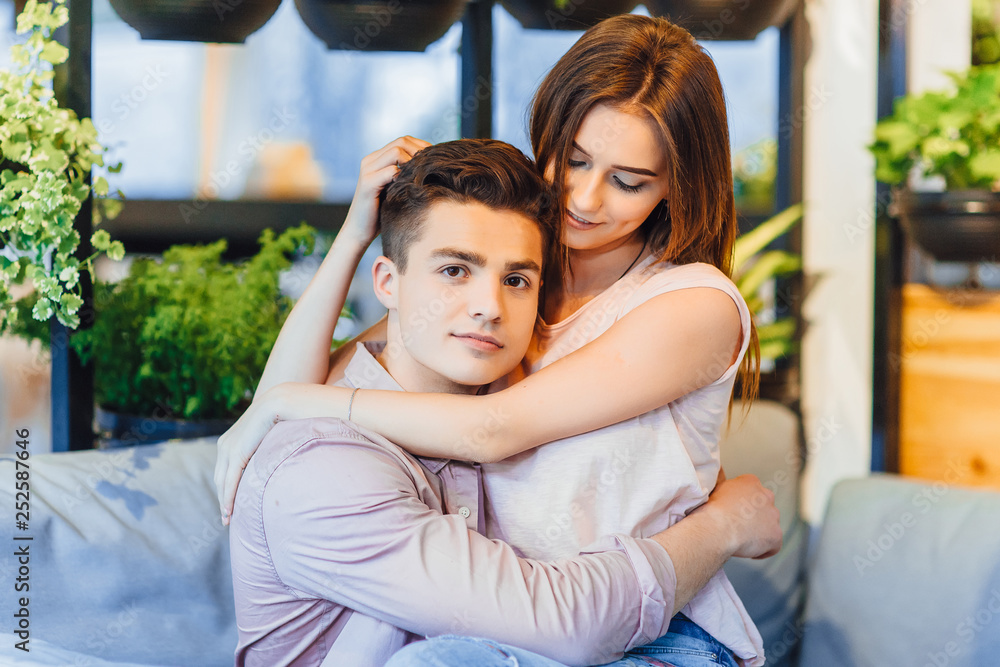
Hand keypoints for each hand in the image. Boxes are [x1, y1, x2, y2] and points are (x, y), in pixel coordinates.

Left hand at [214, 390, 281, 525]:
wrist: (279, 402)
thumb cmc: (280, 418)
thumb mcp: (266, 437)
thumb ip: (263, 448)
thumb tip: (272, 461)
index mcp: (229, 441)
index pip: (224, 471)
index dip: (225, 489)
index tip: (230, 505)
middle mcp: (224, 445)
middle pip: (220, 479)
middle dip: (222, 499)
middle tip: (227, 518)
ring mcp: (228, 448)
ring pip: (222, 483)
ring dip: (224, 502)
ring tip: (228, 519)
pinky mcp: (236, 453)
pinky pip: (230, 480)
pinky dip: (229, 497)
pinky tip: (230, 510)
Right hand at [340, 136, 430, 247]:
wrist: (360, 232)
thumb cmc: (382, 213)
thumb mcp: (396, 189)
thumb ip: (407, 176)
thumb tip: (433, 168)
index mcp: (376, 159)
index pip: (403, 140)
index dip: (422, 146)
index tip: (436, 160)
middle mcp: (370, 160)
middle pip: (401, 141)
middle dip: (421, 151)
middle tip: (433, 167)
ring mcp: (367, 170)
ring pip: (396, 151)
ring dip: (413, 162)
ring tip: (421, 177)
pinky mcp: (368, 183)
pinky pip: (390, 170)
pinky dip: (404, 176)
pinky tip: (411, 188)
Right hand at [703, 474, 781, 559]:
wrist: (717, 527)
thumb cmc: (711, 509)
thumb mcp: (715, 487)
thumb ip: (725, 484)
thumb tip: (721, 480)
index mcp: (750, 482)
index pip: (752, 491)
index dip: (744, 503)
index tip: (735, 511)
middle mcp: (766, 496)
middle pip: (764, 507)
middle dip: (755, 517)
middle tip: (738, 525)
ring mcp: (773, 516)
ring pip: (770, 526)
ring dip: (759, 532)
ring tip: (742, 539)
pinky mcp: (775, 536)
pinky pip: (773, 546)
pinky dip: (763, 550)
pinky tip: (750, 551)